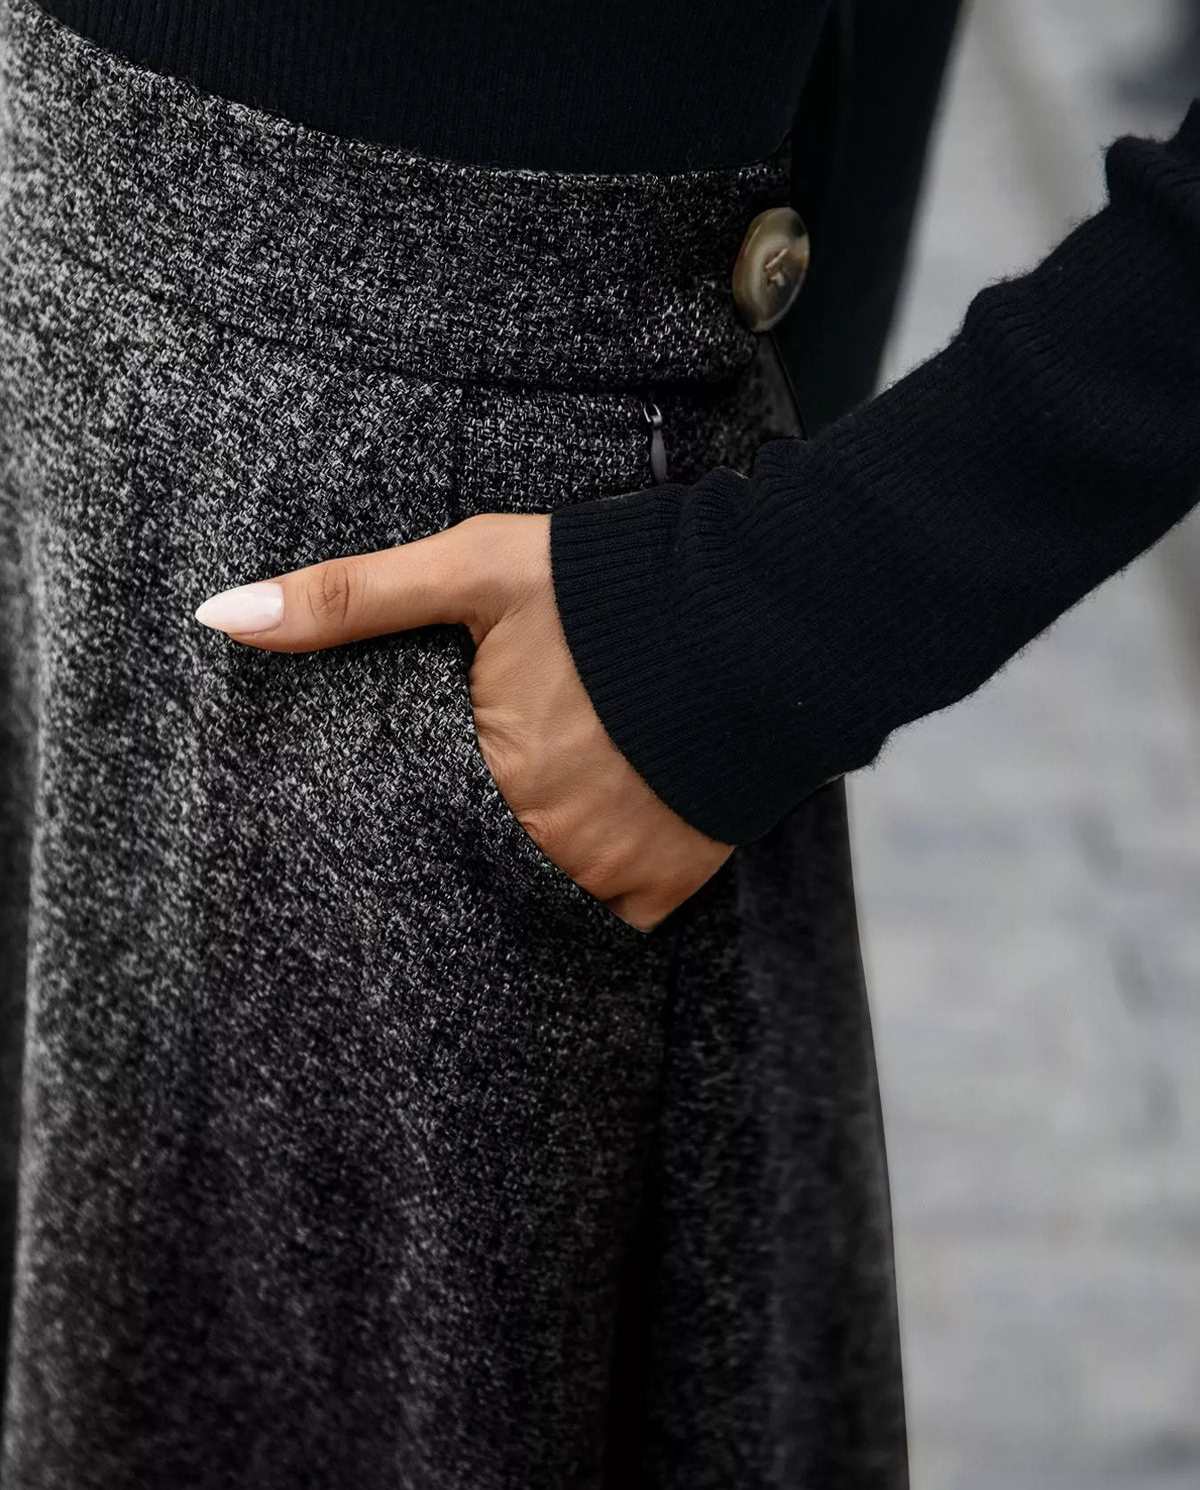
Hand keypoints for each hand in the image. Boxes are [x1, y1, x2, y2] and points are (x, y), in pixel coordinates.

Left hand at [192, 512, 734, 932]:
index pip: (407, 833)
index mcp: (489, 776)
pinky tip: (589, 838)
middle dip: (463, 847)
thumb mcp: (472, 569)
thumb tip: (218, 616)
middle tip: (477, 806)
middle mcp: (547, 842)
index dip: (400, 821)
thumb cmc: (608, 583)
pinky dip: (593, 891)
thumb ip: (347, 597)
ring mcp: (613, 872)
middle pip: (471, 872)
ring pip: (535, 901)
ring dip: (525, 869)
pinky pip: (611, 920)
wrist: (761, 607)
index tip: (410, 800)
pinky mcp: (671, 883)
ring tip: (531, 820)